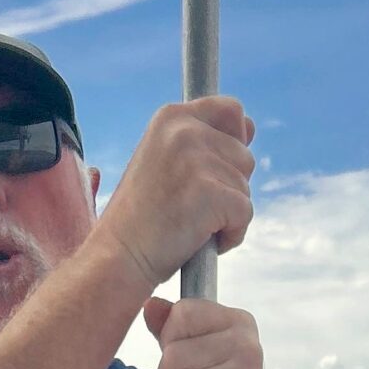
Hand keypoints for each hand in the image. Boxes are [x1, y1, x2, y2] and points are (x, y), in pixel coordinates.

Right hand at [98, 98, 254, 291]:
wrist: (118, 257)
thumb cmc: (141, 219)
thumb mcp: (164, 162)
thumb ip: (202, 143)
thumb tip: (249, 127)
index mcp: (171, 117)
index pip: (231, 111)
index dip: (235, 141)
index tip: (217, 171)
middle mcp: (185, 130)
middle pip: (244, 155)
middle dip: (229, 187)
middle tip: (191, 209)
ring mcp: (197, 160)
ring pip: (245, 187)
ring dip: (228, 214)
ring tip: (192, 226)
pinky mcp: (210, 191)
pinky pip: (245, 213)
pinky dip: (231, 235)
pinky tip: (200, 242)